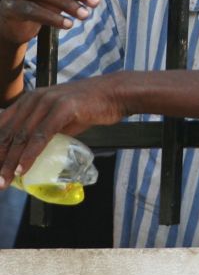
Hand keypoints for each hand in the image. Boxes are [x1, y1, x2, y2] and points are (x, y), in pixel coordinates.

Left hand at [0, 73, 123, 187]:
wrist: (112, 94)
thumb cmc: (86, 107)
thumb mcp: (56, 116)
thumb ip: (41, 130)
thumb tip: (26, 156)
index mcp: (29, 99)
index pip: (3, 126)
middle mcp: (34, 98)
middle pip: (9, 133)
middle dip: (0, 159)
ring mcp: (48, 101)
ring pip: (22, 136)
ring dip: (10, 162)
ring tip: (4, 180)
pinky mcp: (63, 107)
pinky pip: (41, 135)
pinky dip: (30, 154)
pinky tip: (23, 169)